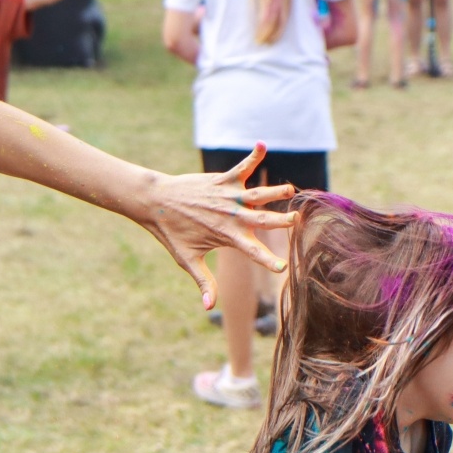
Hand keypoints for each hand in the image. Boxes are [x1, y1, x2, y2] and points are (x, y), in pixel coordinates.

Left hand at [136, 143, 293, 307]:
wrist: (155, 202)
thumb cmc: (172, 233)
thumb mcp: (187, 259)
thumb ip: (203, 281)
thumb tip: (208, 308)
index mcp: (227, 236)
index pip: (252, 252)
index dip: (267, 260)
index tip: (282, 267)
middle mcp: (231, 216)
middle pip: (262, 220)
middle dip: (281, 221)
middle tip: (298, 221)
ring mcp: (227, 196)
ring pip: (258, 194)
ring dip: (275, 191)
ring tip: (291, 189)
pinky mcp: (221, 180)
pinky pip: (241, 167)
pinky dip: (253, 156)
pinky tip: (262, 144)